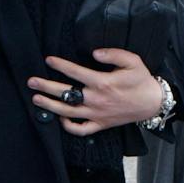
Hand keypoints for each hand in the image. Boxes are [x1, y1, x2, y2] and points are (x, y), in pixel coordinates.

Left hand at [28, 48, 163, 134]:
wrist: (152, 103)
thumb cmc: (142, 80)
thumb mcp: (132, 61)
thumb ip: (113, 54)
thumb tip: (94, 53)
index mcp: (103, 83)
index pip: (75, 73)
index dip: (60, 65)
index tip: (48, 60)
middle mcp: (96, 100)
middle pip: (65, 94)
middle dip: (46, 87)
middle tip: (31, 82)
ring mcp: (97, 114)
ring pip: (68, 112)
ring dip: (50, 106)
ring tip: (36, 99)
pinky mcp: (100, 124)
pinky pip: (81, 129)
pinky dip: (68, 126)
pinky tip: (60, 118)